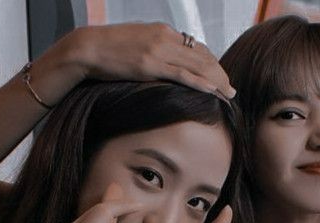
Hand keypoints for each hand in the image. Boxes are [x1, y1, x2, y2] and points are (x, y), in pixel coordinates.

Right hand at [33, 23, 235, 104]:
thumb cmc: (108, 50)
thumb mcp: (136, 45)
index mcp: (162, 31)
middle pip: (202, 56)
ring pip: (197, 65)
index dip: (211, 63)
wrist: (87, 48)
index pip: (196, 47)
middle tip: (231, 89)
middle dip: (220, 73)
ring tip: (228, 94)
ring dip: (216, 80)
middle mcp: (165, 37)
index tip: (220, 76)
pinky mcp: (151, 65)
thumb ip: (154, 52)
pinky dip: (201, 83)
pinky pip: (182, 75)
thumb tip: (163, 67)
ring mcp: (158, 50)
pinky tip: (213, 91)